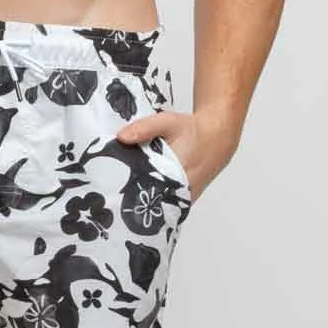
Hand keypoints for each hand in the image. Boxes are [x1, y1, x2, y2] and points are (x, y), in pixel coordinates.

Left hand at [113, 103, 237, 204]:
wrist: (216, 138)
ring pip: (159, 205)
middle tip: (112, 194)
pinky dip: (154, 200)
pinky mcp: (185, 200)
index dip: (129, 192)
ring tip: (122, 195)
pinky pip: (166, 204)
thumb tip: (121, 137)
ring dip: (143, 200)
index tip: (113, 191)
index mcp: (176, 173)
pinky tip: (140, 193)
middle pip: (151, 201)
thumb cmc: (191, 130)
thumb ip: (144, 128)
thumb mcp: (167, 122)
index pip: (147, 190)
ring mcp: (184, 198)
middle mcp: (181, 190)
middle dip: (132, 199)